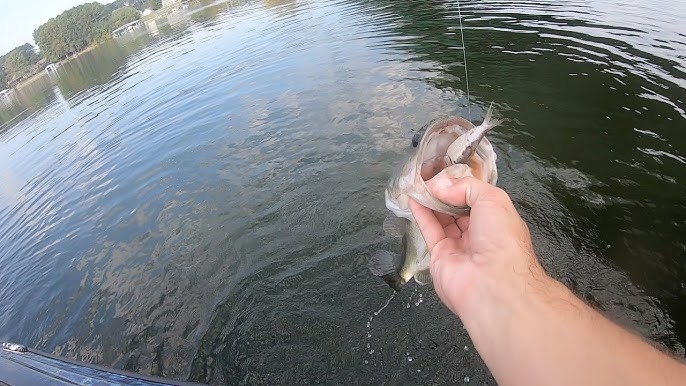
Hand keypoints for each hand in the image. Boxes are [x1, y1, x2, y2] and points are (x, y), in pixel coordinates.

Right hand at [409, 177, 544, 317]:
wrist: (492, 284)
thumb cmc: (501, 239)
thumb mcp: (493, 200)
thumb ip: (466, 187)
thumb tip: (440, 187)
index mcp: (497, 220)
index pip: (477, 198)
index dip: (462, 185)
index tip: (446, 171)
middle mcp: (479, 233)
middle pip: (458, 208)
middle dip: (444, 192)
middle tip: (428, 174)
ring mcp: (459, 246)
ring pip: (442, 218)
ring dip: (430, 200)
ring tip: (417, 182)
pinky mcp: (439, 256)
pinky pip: (429, 230)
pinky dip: (421, 213)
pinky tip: (413, 197)